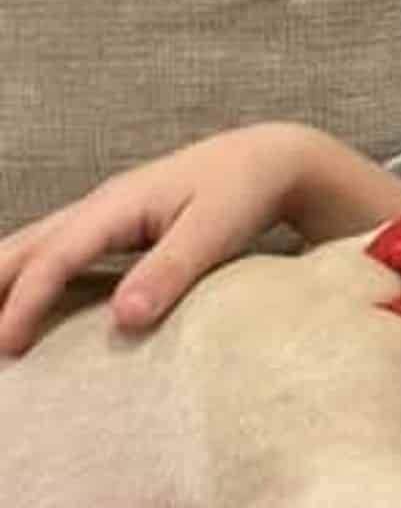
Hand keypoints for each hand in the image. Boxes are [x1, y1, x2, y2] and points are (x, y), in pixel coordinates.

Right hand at [1, 123, 326, 354]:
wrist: (268, 161)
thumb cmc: (244, 192)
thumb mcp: (215, 232)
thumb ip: (170, 271)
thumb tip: (124, 318)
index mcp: (116, 205)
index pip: (55, 258)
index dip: (26, 303)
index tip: (6, 346)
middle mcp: (99, 205)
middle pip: (25, 245)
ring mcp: (104, 213)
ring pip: (35, 244)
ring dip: (2, 278)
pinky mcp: (117, 225)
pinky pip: (57, 250)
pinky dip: (30, 273)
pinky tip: (23, 298)